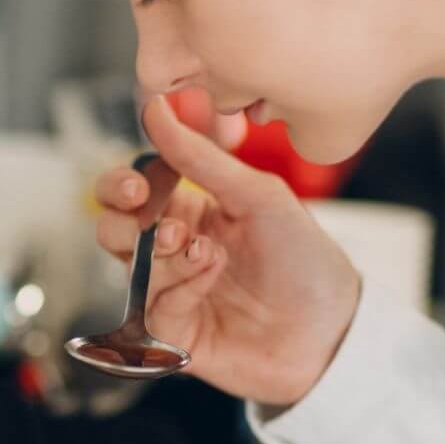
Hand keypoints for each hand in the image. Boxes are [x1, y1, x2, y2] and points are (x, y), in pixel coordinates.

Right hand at [93, 96, 362, 407]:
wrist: (331, 327)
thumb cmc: (303, 258)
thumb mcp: (256, 194)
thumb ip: (199, 157)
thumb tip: (155, 110)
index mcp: (191, 210)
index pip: (131, 191)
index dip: (121, 186)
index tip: (137, 187)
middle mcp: (175, 251)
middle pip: (114, 230)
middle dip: (124, 223)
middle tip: (159, 224)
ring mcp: (171, 293)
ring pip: (130, 268)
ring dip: (164, 256)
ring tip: (206, 252)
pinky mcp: (173, 333)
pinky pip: (153, 306)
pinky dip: (180, 287)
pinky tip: (212, 280)